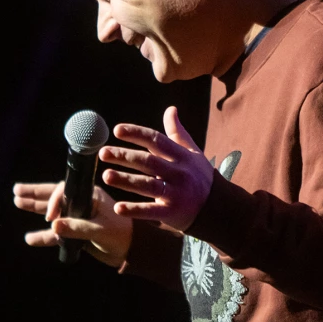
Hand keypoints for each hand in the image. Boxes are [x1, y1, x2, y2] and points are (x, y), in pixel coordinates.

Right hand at [13, 179, 133, 266]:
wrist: (132, 251)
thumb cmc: (122, 235)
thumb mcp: (100, 230)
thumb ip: (77, 228)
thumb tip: (52, 225)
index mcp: (91, 195)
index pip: (65, 192)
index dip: (54, 202)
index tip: (50, 217)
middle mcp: (83, 203)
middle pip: (54, 196)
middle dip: (35, 194)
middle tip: (16, 191)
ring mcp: (79, 218)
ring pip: (53, 213)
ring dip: (35, 208)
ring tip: (17, 202)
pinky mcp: (77, 233)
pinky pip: (57, 233)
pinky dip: (44, 236)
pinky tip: (30, 239)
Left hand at [98, 106, 213, 232]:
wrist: (218, 207)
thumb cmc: (200, 176)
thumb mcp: (192, 152)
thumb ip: (177, 132)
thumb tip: (171, 109)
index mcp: (182, 156)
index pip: (157, 140)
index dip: (137, 134)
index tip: (117, 130)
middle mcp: (179, 173)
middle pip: (149, 161)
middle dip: (125, 156)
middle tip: (103, 153)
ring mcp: (176, 193)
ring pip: (148, 185)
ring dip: (126, 180)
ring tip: (106, 176)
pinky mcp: (172, 212)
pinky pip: (151, 211)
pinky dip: (135, 210)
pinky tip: (118, 208)